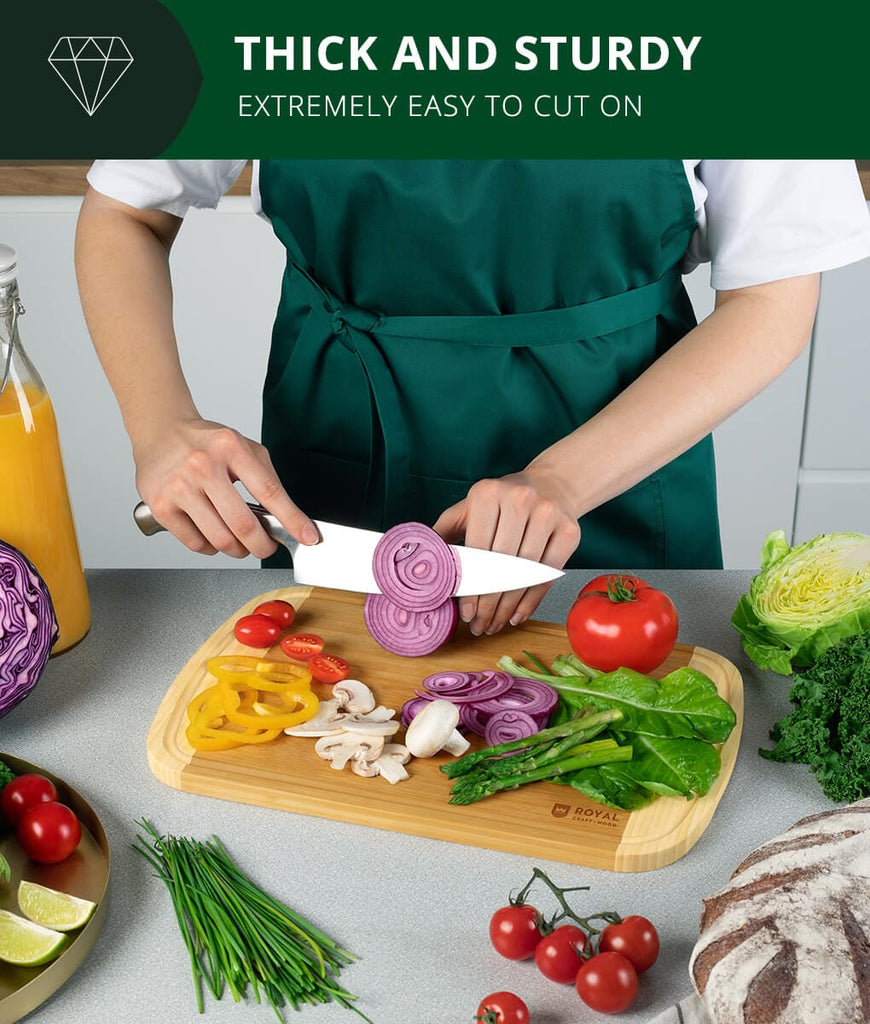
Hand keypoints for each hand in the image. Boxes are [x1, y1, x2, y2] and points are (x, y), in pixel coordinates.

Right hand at [134, 416, 318, 558]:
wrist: (161, 431)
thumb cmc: (206, 443)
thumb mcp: (244, 448)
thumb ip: (267, 479)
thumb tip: (289, 518)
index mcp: (230, 449)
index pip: (269, 492)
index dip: (293, 520)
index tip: (308, 538)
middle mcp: (203, 466)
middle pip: (243, 525)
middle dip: (262, 546)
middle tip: (266, 547)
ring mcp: (180, 487)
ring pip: (220, 539)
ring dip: (237, 550)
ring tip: (240, 543)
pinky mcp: (162, 506)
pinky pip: (195, 543)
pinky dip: (210, 548)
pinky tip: (212, 535)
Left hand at [433, 469, 579, 635]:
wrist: (551, 484)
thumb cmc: (503, 502)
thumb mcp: (469, 508)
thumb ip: (444, 533)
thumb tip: (418, 565)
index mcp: (487, 493)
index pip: (477, 550)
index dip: (472, 586)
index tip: (466, 612)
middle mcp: (519, 500)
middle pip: (502, 565)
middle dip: (489, 603)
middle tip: (479, 626)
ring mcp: (548, 514)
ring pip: (526, 574)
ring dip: (508, 606)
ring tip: (495, 624)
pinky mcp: (569, 531)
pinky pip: (549, 575)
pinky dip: (531, 600)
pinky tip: (517, 615)